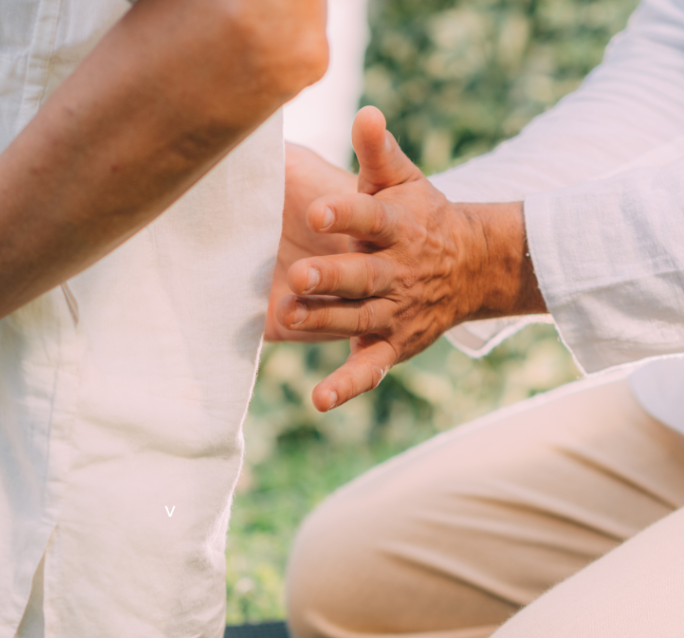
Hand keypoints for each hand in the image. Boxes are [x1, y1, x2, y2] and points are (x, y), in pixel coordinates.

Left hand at [273, 106, 488, 410]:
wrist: (473, 267)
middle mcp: (395, 273)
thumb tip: (364, 111)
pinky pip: (368, 370)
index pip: (370, 218)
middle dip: (331, 278)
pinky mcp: (391, 346)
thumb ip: (379, 154)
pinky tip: (319, 400)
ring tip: (291, 318)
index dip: (346, 216)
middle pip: (361, 276)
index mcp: (397, 228)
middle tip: (299, 276)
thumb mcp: (405, 182)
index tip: (318, 211)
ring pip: (357, 319)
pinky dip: (346, 386)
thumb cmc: (423, 218)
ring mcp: (393, 312)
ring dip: (326, 321)